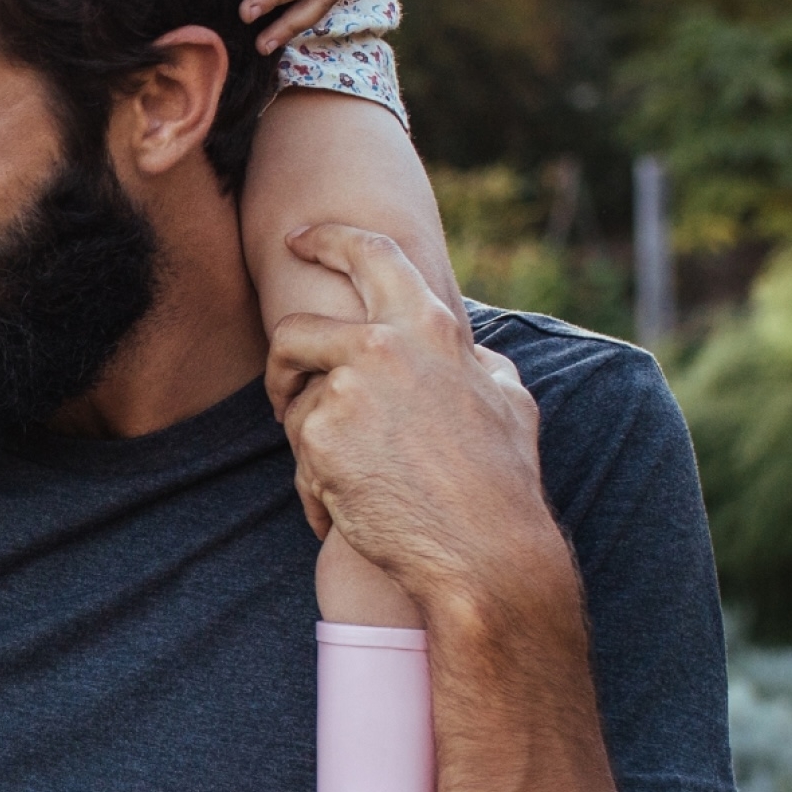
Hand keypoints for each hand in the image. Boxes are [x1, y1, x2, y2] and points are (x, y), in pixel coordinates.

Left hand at [264, 223, 567, 625]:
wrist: (485, 553)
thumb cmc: (504, 482)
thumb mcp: (509, 401)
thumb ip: (478, 362)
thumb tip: (470, 350)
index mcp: (427, 327)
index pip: (368, 254)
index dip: (327, 238)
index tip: (298, 240)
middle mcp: (381, 346)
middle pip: (294, 331)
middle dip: (282, 363)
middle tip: (285, 390)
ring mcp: (345, 391)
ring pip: (296, 404)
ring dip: (311, 442)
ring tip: (349, 482)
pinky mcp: (319, 440)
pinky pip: (301, 458)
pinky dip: (316, 490)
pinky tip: (345, 516)